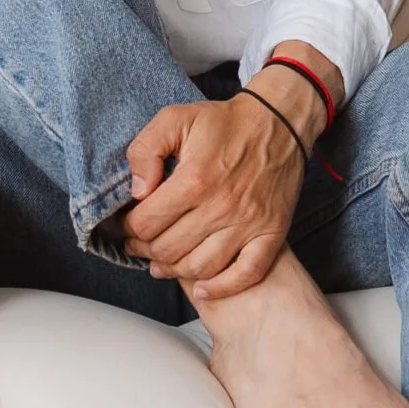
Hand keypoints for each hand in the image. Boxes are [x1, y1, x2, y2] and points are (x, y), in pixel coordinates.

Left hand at [123, 94, 305, 300]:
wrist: (279, 122)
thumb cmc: (225, 122)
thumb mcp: (175, 118)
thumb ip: (145, 150)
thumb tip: (138, 191)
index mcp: (194, 180)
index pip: (146, 224)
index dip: (130, 229)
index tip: (130, 225)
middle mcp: (221, 207)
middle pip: (168, 250)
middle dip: (146, 250)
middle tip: (141, 244)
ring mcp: (248, 224)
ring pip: (200, 267)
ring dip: (174, 270)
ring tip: (162, 263)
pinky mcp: (271, 233)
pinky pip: (246, 274)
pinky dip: (222, 288)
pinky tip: (202, 288)